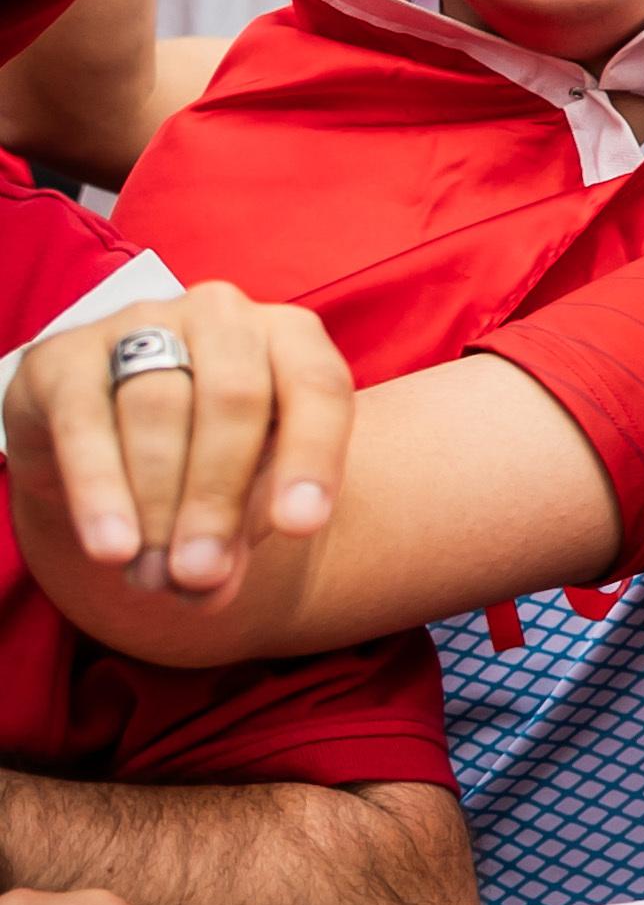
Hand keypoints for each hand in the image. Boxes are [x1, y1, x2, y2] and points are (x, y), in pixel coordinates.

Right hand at [2, 284, 349, 604]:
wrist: (106, 441)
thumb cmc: (203, 458)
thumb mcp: (242, 492)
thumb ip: (238, 533)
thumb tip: (210, 588)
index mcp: (290, 337)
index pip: (319, 388)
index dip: (312, 457)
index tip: (301, 528)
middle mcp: (222, 316)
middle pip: (233, 401)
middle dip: (218, 497)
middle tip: (200, 573)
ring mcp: (140, 324)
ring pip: (158, 409)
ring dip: (157, 503)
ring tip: (153, 577)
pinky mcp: (62, 356)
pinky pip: (85, 421)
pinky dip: (100, 488)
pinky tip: (110, 546)